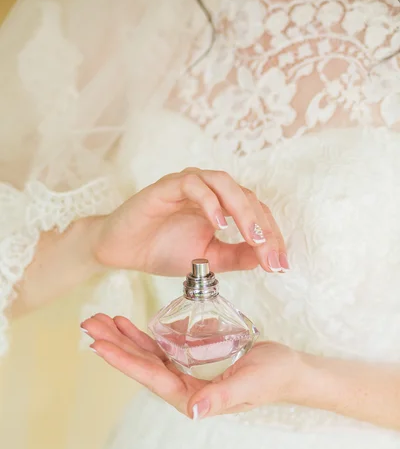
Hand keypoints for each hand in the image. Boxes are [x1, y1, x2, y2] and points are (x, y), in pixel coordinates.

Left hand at [81, 314, 300, 417]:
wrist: (291, 371)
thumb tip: (194, 412)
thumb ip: (222, 397)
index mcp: (193, 398)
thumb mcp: (250, 383)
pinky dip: (144, 336)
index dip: (125, 361)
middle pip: (142, 365)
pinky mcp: (193, 361)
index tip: (99, 344)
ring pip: (148, 356)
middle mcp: (184, 388)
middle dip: (115, 344)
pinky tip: (131, 325)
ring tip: (102, 320)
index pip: (151, 377)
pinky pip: (162, 348)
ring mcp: (187, 374)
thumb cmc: (274, 377)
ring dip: (124, 338)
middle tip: (89, 323)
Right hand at [91, 168, 287, 275]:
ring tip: (252, 237)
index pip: (256, 213)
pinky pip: (193, 185)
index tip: (280, 264)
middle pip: (247, 196)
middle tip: (270, 255)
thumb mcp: (208, 260)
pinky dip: (210, 202)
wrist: (123, 251)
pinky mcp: (167, 186)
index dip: (272, 237)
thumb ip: (236, 256)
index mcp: (222, 206)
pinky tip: (219, 224)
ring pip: (224, 184)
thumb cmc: (162, 250)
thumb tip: (267, 258)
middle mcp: (209, 191)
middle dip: (262, 227)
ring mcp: (188, 185)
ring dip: (243, 210)